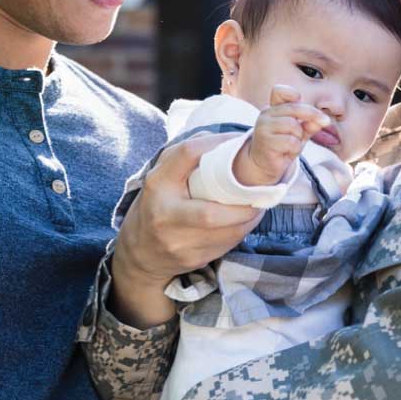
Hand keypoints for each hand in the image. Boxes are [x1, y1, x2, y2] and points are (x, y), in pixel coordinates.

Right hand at [107, 133, 260, 325]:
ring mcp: (177, 242)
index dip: (216, 144)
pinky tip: (244, 222)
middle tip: (260, 193)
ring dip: (248, 220)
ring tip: (258, 205)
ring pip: (224, 234)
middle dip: (242, 206)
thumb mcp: (161, 176)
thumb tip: (225, 140)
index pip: (187, 154)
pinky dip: (240, 232)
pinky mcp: (191, 259)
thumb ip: (186, 156)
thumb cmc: (157, 205)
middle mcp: (165, 215)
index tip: (240, 141)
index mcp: (157, 185)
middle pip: (210, 213)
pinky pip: (225, 246)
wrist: (140, 253)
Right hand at [233, 86, 332, 186]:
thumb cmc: (282, 146)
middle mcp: (266, 114)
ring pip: (294, 126)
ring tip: (293, 145)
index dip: (291, 93)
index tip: (299, 99)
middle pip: (295, 108)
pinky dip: (295, 149)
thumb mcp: (299, 133)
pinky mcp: (265, 142)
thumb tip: (323, 120)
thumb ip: (309, 125)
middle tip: (326, 121)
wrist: (263, 165)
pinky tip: (287, 152)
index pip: (279, 91)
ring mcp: (263, 127)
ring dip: (299, 138)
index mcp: (273, 109)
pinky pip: (291, 142)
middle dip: (313, 115)